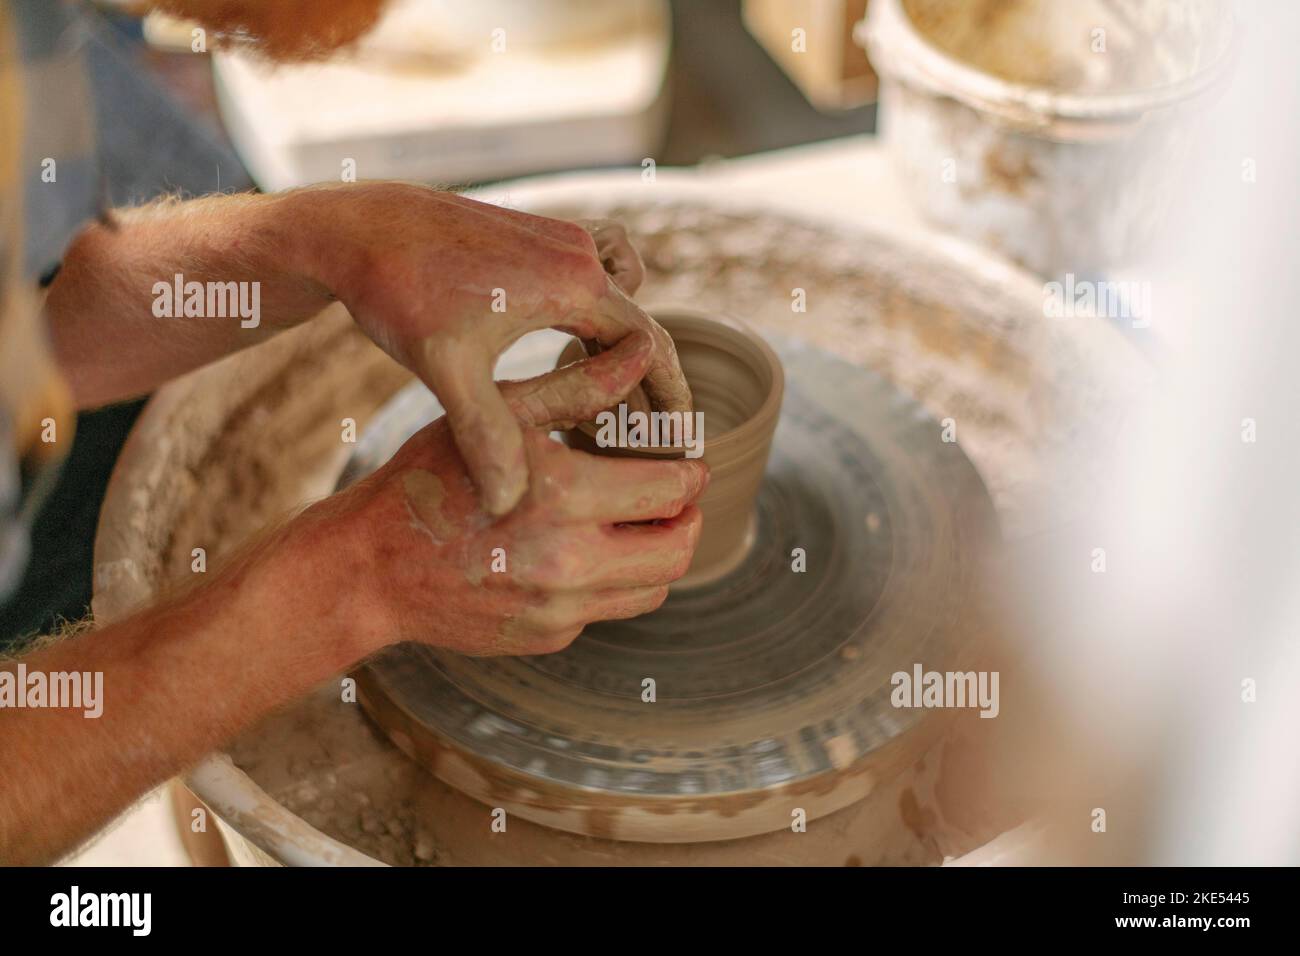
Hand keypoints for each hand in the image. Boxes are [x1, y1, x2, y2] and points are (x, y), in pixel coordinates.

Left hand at [296, 183, 690, 516]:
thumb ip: (486, 434)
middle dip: (654, 383)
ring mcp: (560, 238)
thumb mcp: (445, 368)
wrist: (357, 224)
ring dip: (627, 346)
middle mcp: (580, 254)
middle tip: (655, 441)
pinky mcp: (536, 236)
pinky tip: (569, 346)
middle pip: (642, 325)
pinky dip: (598, 313)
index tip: (678, 446)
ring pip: (622, 297)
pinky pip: (594, 276)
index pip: (652, 348)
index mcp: (576, 284)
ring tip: (616, 401)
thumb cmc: (400, 291)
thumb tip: (509, 505)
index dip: (670, 401)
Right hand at [320, 332, 706, 656]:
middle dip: (689, 520)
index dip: (692, 474)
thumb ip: (577, 388)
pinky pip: (606, 610)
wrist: (368, 568)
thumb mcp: (498, 415)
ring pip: (653, 589)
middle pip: (679, 551)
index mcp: (565, 495)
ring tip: (638, 524)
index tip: (689, 464)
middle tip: (678, 498)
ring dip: (658, 554)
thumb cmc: (429, 478)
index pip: (672, 491)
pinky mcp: (548, 637)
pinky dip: (609, 581)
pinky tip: (579, 551)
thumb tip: (643, 353)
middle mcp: (571, 562)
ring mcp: (561, 610)